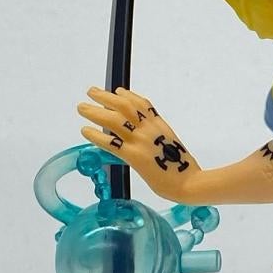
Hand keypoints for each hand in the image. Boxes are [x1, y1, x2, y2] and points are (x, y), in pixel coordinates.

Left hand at [78, 86, 200, 201]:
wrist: (191, 182)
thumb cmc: (185, 171)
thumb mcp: (173, 147)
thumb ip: (160, 142)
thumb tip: (151, 146)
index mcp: (161, 126)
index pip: (143, 104)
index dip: (128, 95)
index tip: (118, 90)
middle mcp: (150, 129)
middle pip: (124, 105)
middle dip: (106, 97)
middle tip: (91, 92)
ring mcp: (141, 141)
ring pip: (114, 119)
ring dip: (95, 111)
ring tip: (82, 108)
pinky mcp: (134, 156)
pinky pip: (110, 142)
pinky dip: (95, 135)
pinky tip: (85, 131)